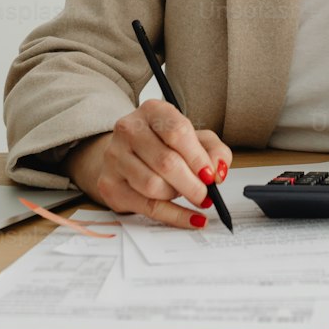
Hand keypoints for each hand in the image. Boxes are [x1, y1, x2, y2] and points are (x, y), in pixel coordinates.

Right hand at [69, 101, 232, 229]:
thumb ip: (213, 149)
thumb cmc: (163, 143)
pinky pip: (147, 207)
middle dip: (192, 184)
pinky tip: (191, 218)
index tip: (211, 175)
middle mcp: (129, 130)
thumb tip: (218, 170)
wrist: (125, 152)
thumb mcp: (193, 138)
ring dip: (177, 195)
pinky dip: (174, 216)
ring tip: (185, 193)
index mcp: (152, 111)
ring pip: (154, 186)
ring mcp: (115, 157)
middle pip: (166, 162)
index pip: (177, 132)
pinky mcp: (110, 184)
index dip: (198, 157)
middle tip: (205, 195)